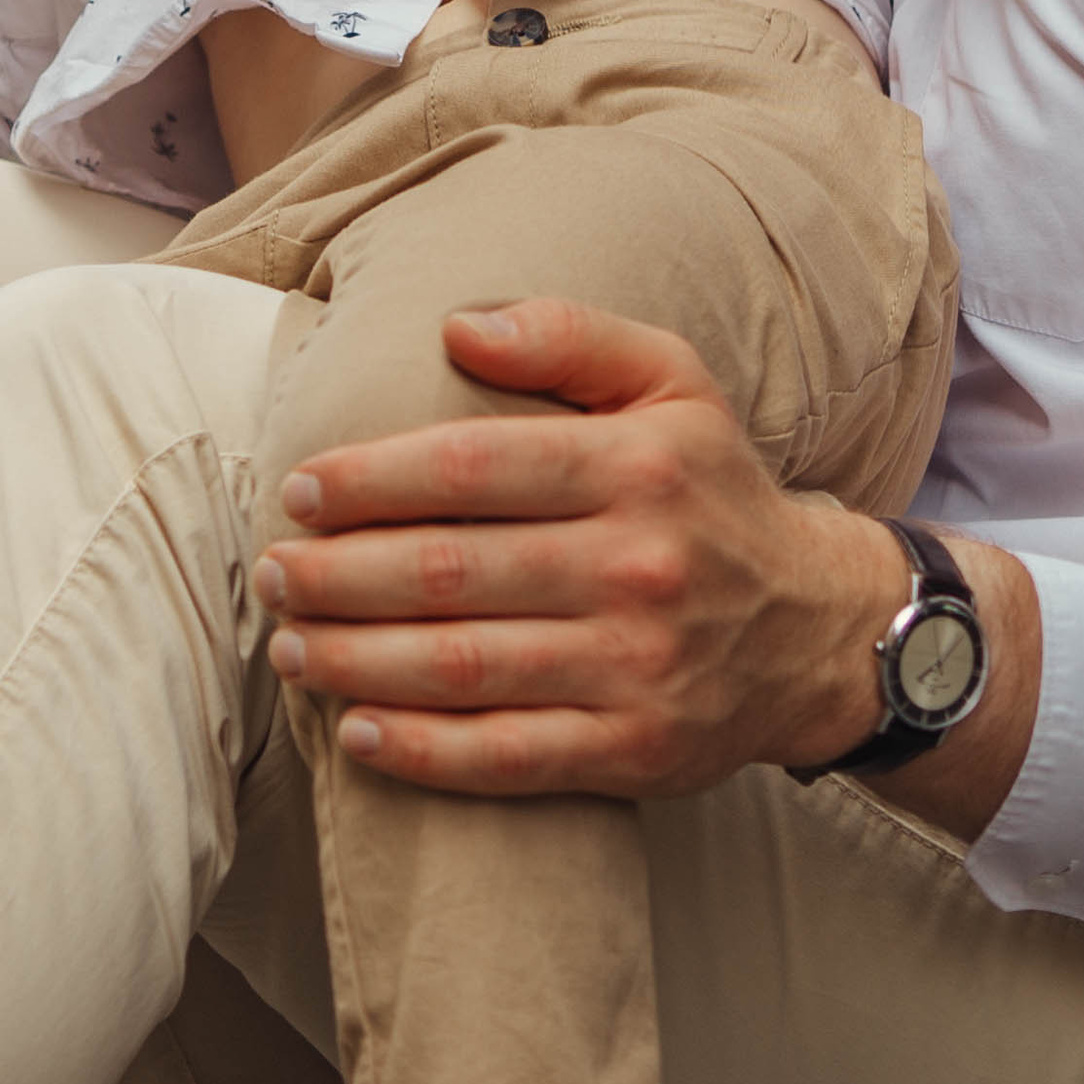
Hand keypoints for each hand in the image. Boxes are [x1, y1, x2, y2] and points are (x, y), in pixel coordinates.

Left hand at [254, 300, 1039, 839]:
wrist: (813, 627)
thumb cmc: (711, 487)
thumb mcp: (672, 378)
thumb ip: (567, 334)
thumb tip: (457, 326)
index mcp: (640, 464)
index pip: (474, 467)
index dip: (372, 479)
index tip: (301, 489)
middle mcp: (639, 564)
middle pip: (452, 572)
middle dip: (339, 575)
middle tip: (270, 572)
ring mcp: (636, 667)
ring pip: (464, 667)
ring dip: (356, 661)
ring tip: (289, 646)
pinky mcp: (633, 751)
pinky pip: (507, 757)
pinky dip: (421, 752)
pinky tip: (356, 734)